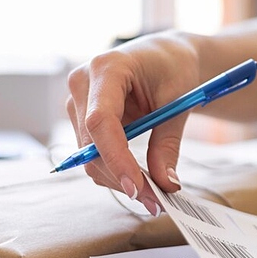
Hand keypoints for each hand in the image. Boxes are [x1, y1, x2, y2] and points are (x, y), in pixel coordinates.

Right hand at [66, 31, 199, 214]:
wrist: (165, 56)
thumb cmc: (174, 67)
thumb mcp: (179, 101)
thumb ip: (168, 142)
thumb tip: (165, 183)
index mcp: (107, 67)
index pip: (101, 121)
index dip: (116, 157)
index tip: (138, 187)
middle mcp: (82, 83)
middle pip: (92, 144)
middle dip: (123, 177)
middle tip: (156, 202)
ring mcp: (77, 102)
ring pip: (89, 156)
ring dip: (119, 179)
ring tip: (154, 195)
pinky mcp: (81, 118)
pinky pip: (94, 154)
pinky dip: (116, 171)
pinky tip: (140, 180)